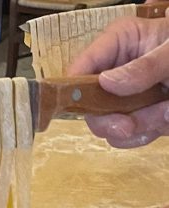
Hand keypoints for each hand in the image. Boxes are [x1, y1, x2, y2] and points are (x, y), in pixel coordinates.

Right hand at [67, 17, 168, 147]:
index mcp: (119, 45)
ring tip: (166, 113)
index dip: (74, 89)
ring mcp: (128, 96)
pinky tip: (166, 118)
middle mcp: (117, 71)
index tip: (84, 107)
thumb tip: (106, 83)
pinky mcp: (141, 114)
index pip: (80, 68)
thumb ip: (144, 66)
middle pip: (89, 105)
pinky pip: (132, 135)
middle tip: (127, 127)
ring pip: (111, 125)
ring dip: (141, 126)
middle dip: (111, 119)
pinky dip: (151, 131)